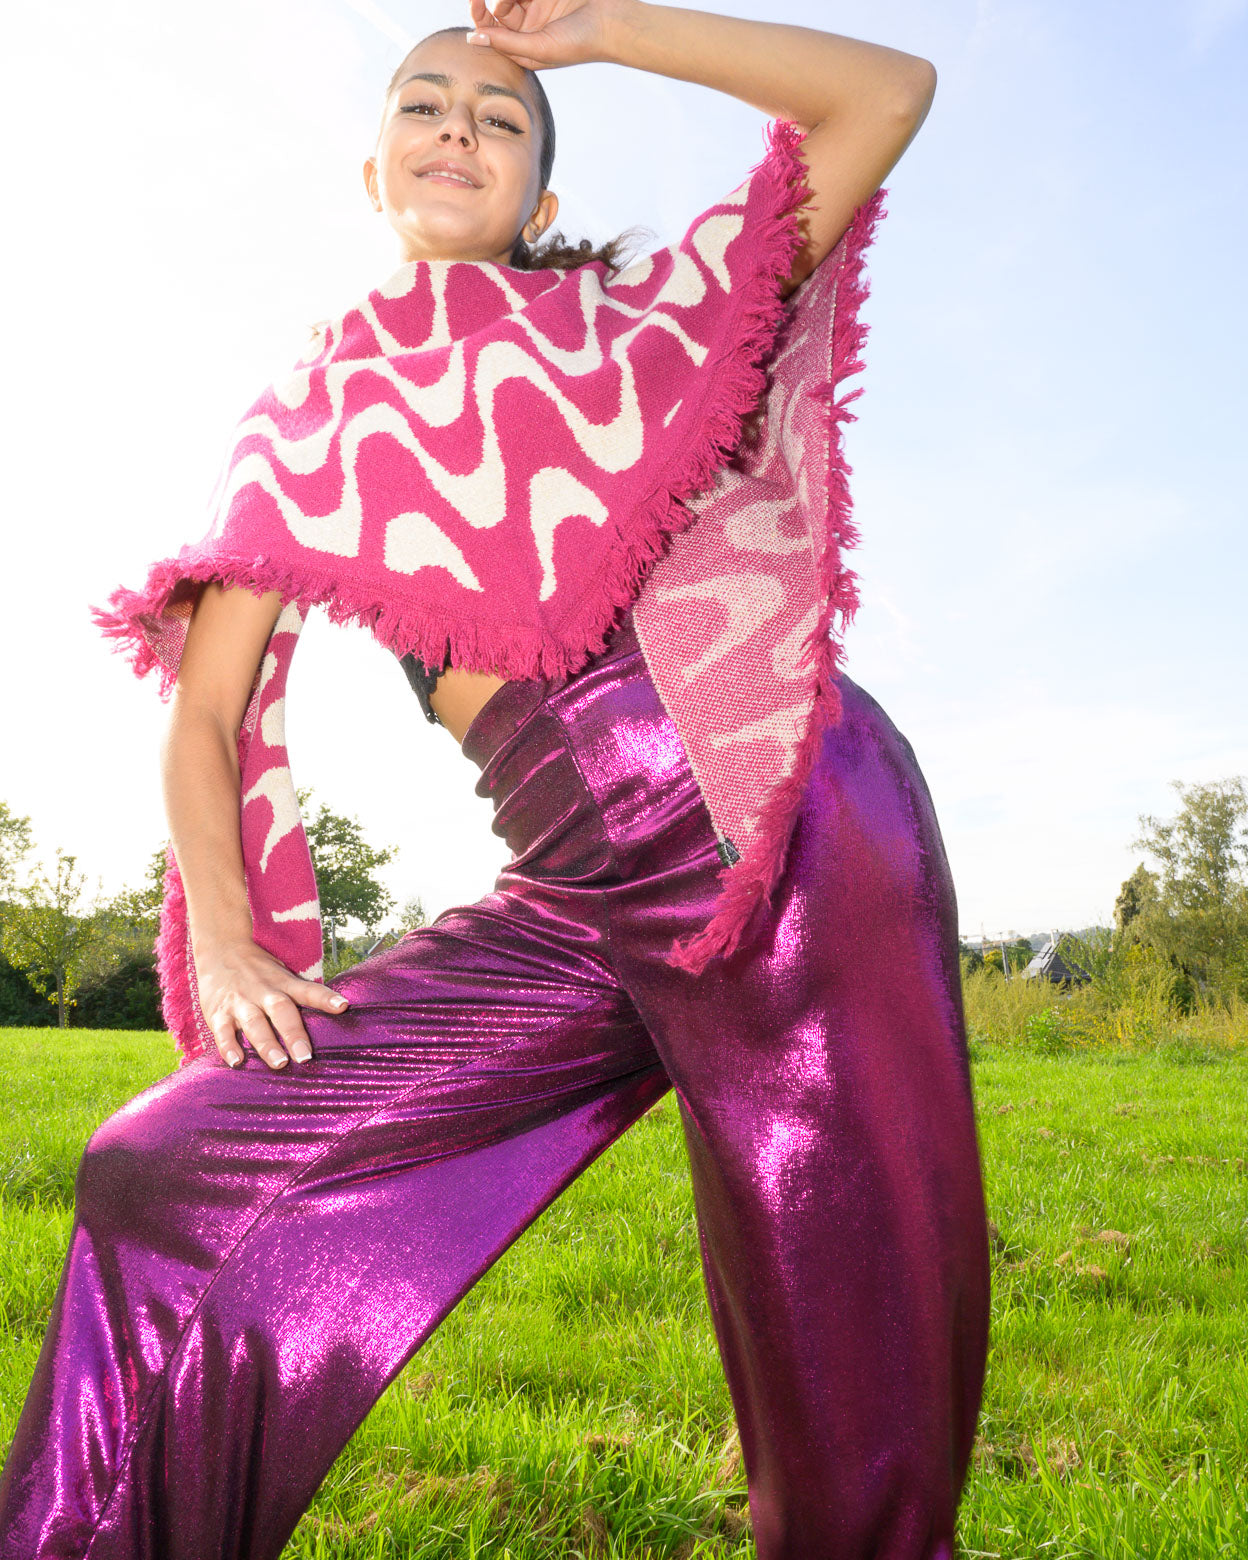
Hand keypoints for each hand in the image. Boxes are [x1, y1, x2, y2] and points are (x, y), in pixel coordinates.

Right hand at [194, 938, 348, 1069]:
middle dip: (294, 1034)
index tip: (343, 1006)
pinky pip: (223, 1031)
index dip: (325, 998)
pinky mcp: (218, 1012)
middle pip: (281, 1011)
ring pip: (254, 1023)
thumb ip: (301, 995)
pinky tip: (237, 1061)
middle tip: (306, 1056)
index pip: (308, 990)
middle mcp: (264, 992)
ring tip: (280, 1063)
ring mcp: (240, 1002)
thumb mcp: (282, 975)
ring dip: (267, 1044)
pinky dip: (228, 1047)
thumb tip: (336, 1015)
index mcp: (283, 983)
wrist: (221, 948)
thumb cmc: (259, 970)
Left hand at [466, 0, 626, 69]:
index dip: (480, 19)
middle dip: (493, 3)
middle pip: (497, 11)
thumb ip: (506, 43)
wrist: (612, 21)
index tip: (477, 4)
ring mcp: (537, 5)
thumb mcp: (539, 48)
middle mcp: (528, 27)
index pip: (493, 33)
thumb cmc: (580, 43)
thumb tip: (473, 39)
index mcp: (524, 48)